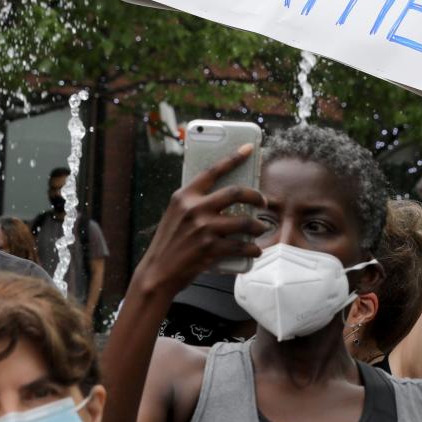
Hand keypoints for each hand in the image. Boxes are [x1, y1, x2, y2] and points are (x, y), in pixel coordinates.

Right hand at [136, 145, 264, 297]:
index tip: (249, 149)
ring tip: (260, 228)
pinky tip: (255, 249)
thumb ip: (194, 203)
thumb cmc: (169, 243)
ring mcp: (203, 229)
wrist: (158, 272)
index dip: (233, 158)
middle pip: (236, 192)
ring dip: (258, 226)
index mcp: (184, 196)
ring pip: (244, 221)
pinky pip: (242, 245)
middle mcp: (194, 209)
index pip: (212, 171)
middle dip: (256, 195)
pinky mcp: (210, 249)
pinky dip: (253, 248)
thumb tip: (223, 196)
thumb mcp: (175, 214)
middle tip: (263, 201)